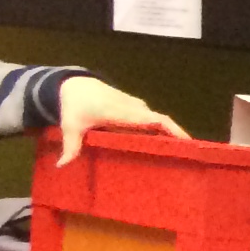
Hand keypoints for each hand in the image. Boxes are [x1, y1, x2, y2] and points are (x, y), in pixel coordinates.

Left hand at [55, 76, 187, 165]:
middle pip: (162, 122)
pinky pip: (152, 118)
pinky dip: (159, 130)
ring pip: (157, 121)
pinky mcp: (135, 107)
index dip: (173, 130)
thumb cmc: (74, 106)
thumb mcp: (71, 126)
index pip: (155, 120)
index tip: (187, 143)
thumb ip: (70, 146)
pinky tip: (159, 143)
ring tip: (176, 153)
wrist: (74, 84)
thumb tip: (61, 166)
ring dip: (168, 134)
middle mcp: (135, 108)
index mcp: (124, 113)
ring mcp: (136, 106)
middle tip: (188, 156)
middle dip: (176, 137)